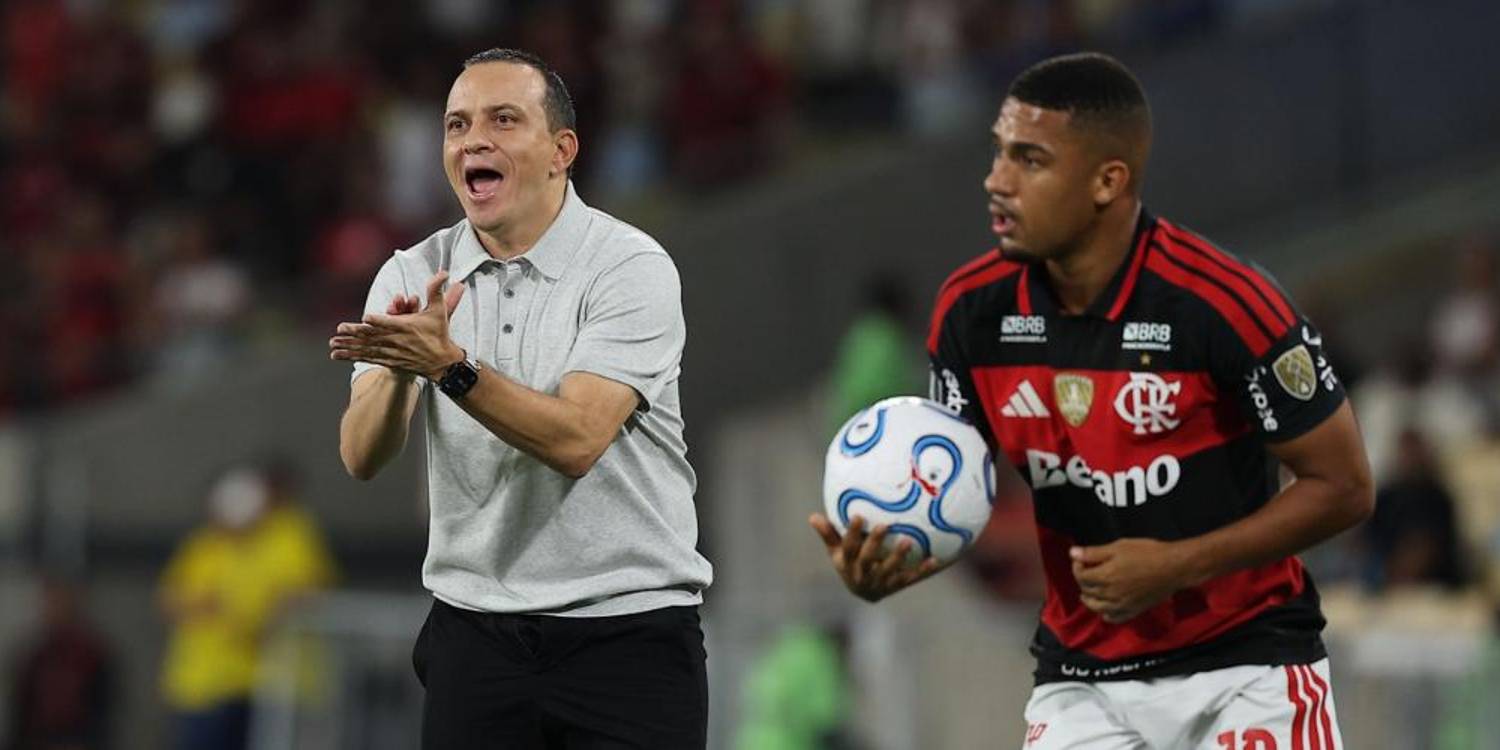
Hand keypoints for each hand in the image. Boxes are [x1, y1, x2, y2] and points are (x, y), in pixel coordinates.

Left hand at [330, 271, 466, 378]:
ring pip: (366, 348)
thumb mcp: (440, 311)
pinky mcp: (388, 360)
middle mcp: (397, 340)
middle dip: (356, 333)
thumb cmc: (439, 334)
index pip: (391, 322)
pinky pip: (367, 357)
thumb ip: (436, 291)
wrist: (441, 363)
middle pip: (373, 336)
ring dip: (349, 346)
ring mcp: (391, 352)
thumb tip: (444, 272)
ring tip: (332, 343)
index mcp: (407, 327)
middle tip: (340, 329)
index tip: (366, 318)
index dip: (379, 320)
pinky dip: (352, 356)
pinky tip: (337, 355)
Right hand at [809, 513, 939, 601]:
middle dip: (875, 544)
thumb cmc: (849, 563)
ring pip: (889, 571)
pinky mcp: (898, 586)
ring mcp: (881, 583)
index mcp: (847, 564)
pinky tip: (936, 560)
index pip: (848, 548)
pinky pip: (911, 578)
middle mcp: (862, 575)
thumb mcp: (837, 551)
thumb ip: (829, 534)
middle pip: (867, 560)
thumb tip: (812, 516)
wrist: (864, 593)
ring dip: (898, 557)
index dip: (852, 533)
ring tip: (908, 542)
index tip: (858, 516)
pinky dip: (923, 570)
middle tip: (884, 525)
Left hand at [1071, 538, 1193, 623]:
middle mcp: (1110, 595)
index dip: (1077, 566)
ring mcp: (1121, 605)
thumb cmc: (1147, 553)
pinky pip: (1113, 618)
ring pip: (1096, 607)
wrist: (1174, 568)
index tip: (1081, 559)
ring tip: (1090, 590)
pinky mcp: (1133, 611)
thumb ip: (1093, 553)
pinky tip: (1106, 606)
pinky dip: (1105, 613)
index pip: (1080, 576)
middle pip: (1086, 591)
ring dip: (1090, 598)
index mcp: (1104, 577)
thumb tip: (1072, 553)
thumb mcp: (1118, 547)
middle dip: (1083, 580)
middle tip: (1087, 570)